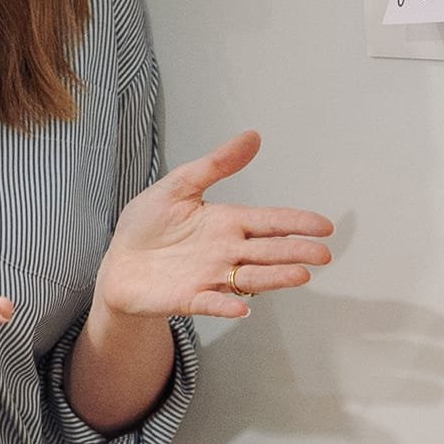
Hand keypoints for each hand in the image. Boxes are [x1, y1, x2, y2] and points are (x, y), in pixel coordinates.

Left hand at [93, 131, 333, 321]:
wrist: (118, 262)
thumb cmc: (147, 225)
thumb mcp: (179, 185)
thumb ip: (216, 164)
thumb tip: (252, 136)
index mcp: (227, 222)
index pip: (270, 222)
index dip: (297, 222)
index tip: (324, 226)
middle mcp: (226, 251)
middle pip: (269, 251)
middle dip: (296, 251)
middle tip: (323, 254)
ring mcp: (210, 277)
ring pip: (251, 277)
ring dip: (275, 278)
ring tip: (300, 276)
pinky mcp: (189, 298)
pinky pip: (211, 303)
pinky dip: (225, 306)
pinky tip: (242, 307)